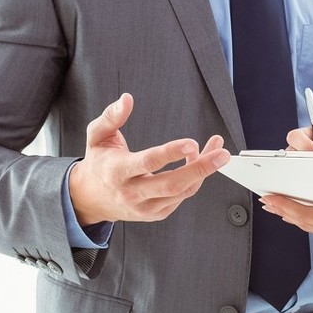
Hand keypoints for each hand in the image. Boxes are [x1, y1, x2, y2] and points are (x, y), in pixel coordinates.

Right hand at [68, 93, 229, 225]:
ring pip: (181, 192)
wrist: (91, 198)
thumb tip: (127, 99)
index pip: (148, 163)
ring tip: (217, 151)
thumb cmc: (99, 163)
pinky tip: (199, 161)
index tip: (192, 142)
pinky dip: (195, 179)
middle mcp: (132, 193)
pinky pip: (182, 197)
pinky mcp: (156, 214)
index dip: (172, 153)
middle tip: (222, 154)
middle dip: (201, 168)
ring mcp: (145, 207)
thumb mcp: (97, 136)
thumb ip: (111, 117)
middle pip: (171, 184)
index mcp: (117, 172)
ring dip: (203, 171)